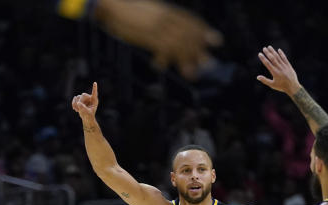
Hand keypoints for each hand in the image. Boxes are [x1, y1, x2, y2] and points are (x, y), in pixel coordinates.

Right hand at [71, 82, 98, 121]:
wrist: (86, 118)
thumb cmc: (89, 116)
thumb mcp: (87, 113)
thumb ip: (83, 108)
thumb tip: (78, 103)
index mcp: (94, 100)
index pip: (94, 93)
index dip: (94, 88)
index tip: (95, 83)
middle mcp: (89, 98)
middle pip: (83, 95)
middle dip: (80, 101)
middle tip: (79, 108)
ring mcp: (84, 98)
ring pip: (78, 97)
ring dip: (76, 103)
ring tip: (78, 110)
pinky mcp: (79, 99)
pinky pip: (74, 99)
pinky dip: (73, 104)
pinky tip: (75, 109)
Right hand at [95, 0, 221, 78]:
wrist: (111, 3)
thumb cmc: (127, 8)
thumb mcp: (149, 10)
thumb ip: (162, 17)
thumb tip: (170, 26)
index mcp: (166, 10)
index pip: (190, 21)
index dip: (203, 31)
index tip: (216, 40)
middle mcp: (164, 18)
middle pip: (187, 35)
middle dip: (199, 50)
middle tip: (210, 64)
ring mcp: (156, 27)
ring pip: (177, 44)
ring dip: (186, 60)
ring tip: (192, 74)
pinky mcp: (145, 35)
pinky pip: (160, 48)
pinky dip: (163, 59)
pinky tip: (162, 66)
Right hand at [256, 46, 299, 94]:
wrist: (293, 87)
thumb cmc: (282, 87)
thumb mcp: (272, 85)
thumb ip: (265, 80)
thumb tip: (257, 77)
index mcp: (274, 72)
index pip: (267, 64)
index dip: (263, 58)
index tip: (260, 54)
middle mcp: (279, 68)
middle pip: (272, 58)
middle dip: (268, 53)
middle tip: (264, 48)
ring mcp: (284, 66)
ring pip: (278, 57)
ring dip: (273, 51)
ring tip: (269, 47)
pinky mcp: (288, 66)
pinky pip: (284, 58)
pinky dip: (281, 54)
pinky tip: (278, 50)